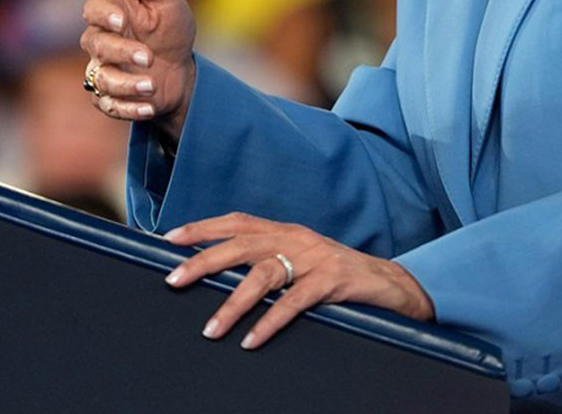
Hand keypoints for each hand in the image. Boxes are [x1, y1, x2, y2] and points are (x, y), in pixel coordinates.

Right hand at [80, 0, 198, 138]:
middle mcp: (101, 41)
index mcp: (111, 13)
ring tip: (151, 85)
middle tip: (149, 59)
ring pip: (100, 78)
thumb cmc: (170, 29)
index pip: (92, 10)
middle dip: (122, 53)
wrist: (183, 71)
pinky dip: (128, 108)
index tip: (123, 21)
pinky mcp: (109, 98)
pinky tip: (149, 105)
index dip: (104, 16)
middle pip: (96, 45)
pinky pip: (108, 105)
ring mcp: (103, 70)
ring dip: (126, 84)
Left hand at [164, 212, 434, 348]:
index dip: (204, 227)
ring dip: (232, 303)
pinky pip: (294, 302)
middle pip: (242, 244)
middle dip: (204, 260)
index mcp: (287, 231)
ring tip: (210, 329)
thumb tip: (224, 276)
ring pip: (264, 275)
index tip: (170, 238)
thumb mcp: (302, 260)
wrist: (390, 284)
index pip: (239, 222)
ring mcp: (315, 258)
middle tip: (174, 279)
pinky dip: (269, 322)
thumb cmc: (339, 277)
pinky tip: (251, 340)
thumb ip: (271, 261)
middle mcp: (297, 238)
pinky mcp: (332, 281)